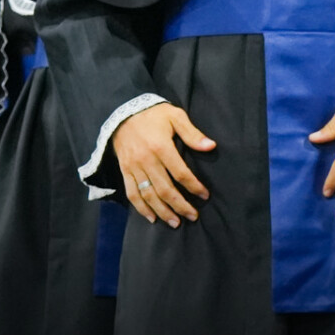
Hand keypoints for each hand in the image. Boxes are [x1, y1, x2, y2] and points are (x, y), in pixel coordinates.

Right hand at [112, 103, 215, 226]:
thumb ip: (193, 133)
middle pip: (165, 189)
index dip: (194, 186)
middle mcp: (146, 160)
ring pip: (148, 195)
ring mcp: (134, 167)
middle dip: (180, 205)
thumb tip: (211, 146)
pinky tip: (152, 218)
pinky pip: (132, 193)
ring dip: (162, 211)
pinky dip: (141, 208)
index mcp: (161, 147)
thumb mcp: (175, 116)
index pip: (180, 173)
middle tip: (193, 216)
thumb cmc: (154, 114)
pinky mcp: (125, 171)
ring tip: (176, 223)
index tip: (205, 196)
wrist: (123, 112)